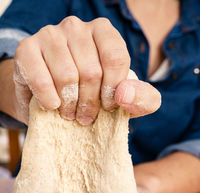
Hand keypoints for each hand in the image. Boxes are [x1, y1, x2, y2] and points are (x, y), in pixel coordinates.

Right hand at [13, 16, 160, 124]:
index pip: (116, 58)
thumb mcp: (123, 100)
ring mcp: (50, 35)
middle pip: (92, 71)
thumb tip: (125, 95)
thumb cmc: (90, 95)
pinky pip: (42, 79)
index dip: (113, 90)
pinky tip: (52, 106)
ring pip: (68, 76)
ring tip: (70, 113)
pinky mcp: (26, 49)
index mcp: (103, 32)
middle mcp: (76, 27)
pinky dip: (49, 100)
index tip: (107, 107)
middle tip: (85, 116)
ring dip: (70, 104)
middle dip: (90, 103)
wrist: (51, 98)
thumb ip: (142, 99)